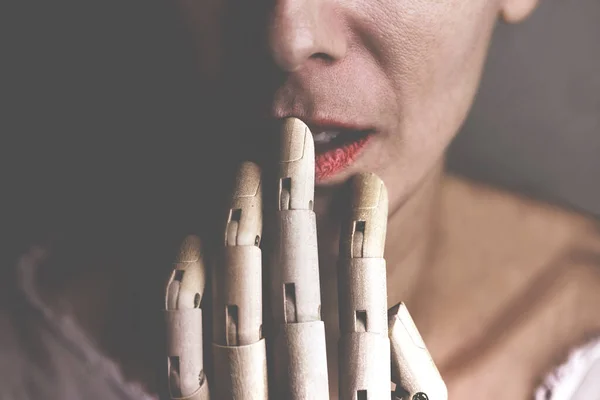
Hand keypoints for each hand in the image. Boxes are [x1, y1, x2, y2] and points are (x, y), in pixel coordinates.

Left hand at [164, 118, 446, 399]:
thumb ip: (409, 381)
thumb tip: (392, 310)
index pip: (360, 314)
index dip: (364, 245)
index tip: (369, 183)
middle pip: (296, 299)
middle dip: (294, 214)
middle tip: (293, 139)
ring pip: (241, 320)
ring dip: (241, 242)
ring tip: (245, 169)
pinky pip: (183, 367)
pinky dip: (182, 309)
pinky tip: (185, 245)